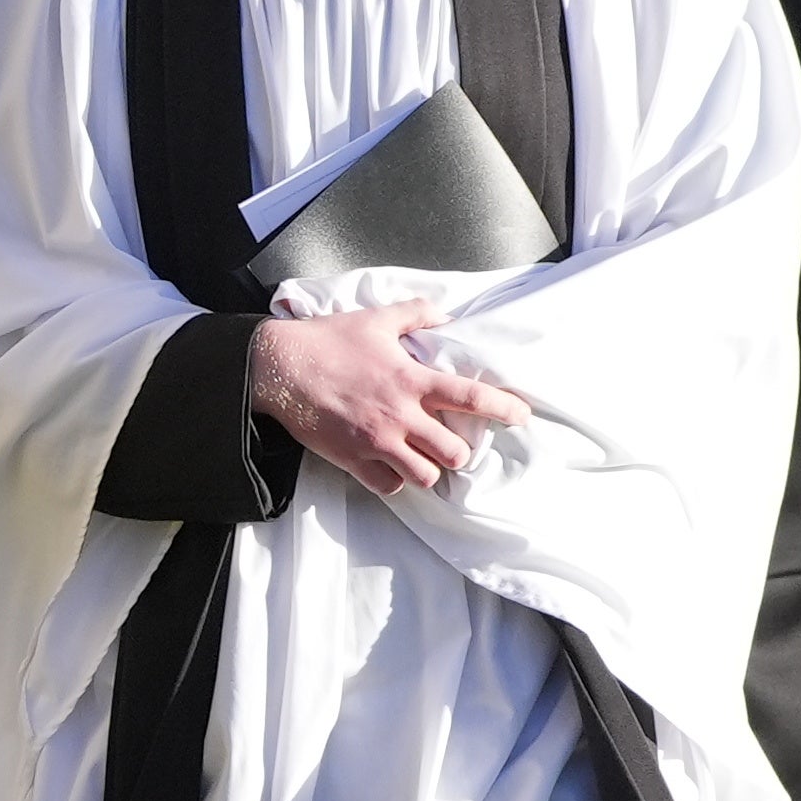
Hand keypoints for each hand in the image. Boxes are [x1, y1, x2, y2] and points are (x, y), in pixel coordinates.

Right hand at [246, 304, 529, 501]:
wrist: (280, 367)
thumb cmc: (329, 340)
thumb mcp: (376, 319)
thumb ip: (416, 314)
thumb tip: (444, 315)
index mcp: (411, 380)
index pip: (471, 397)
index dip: (503, 408)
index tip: (521, 415)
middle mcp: (400, 415)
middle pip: (454, 453)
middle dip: (459, 451)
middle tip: (451, 444)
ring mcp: (376, 442)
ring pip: (425, 477)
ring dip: (429, 470)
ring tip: (422, 460)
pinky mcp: (352, 459)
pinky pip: (388, 486)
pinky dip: (394, 481)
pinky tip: (390, 467)